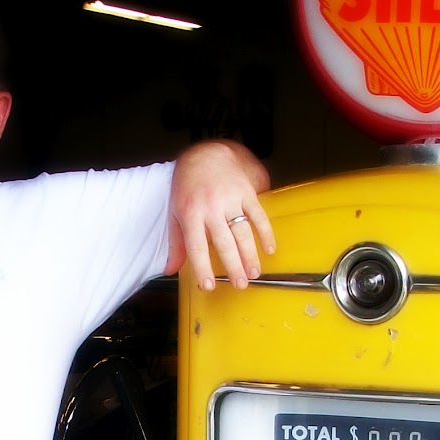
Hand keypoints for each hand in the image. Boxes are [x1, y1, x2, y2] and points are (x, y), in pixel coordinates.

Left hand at [166, 141, 274, 292]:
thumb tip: (171, 270)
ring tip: (254, 274)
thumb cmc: (188, 186)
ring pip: (243, 231)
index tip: (209, 286)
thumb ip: (176, 243)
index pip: (197, 246)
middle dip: (233, 266)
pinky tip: (269, 249)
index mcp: (190, 214)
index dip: (203, 267)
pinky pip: (258, 215)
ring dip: (250, 255)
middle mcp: (211, 207)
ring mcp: (230, 199)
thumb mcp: (175, 212)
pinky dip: (265, 233)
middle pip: (224, 242)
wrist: (206, 153)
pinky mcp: (246, 191)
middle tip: (240, 285)